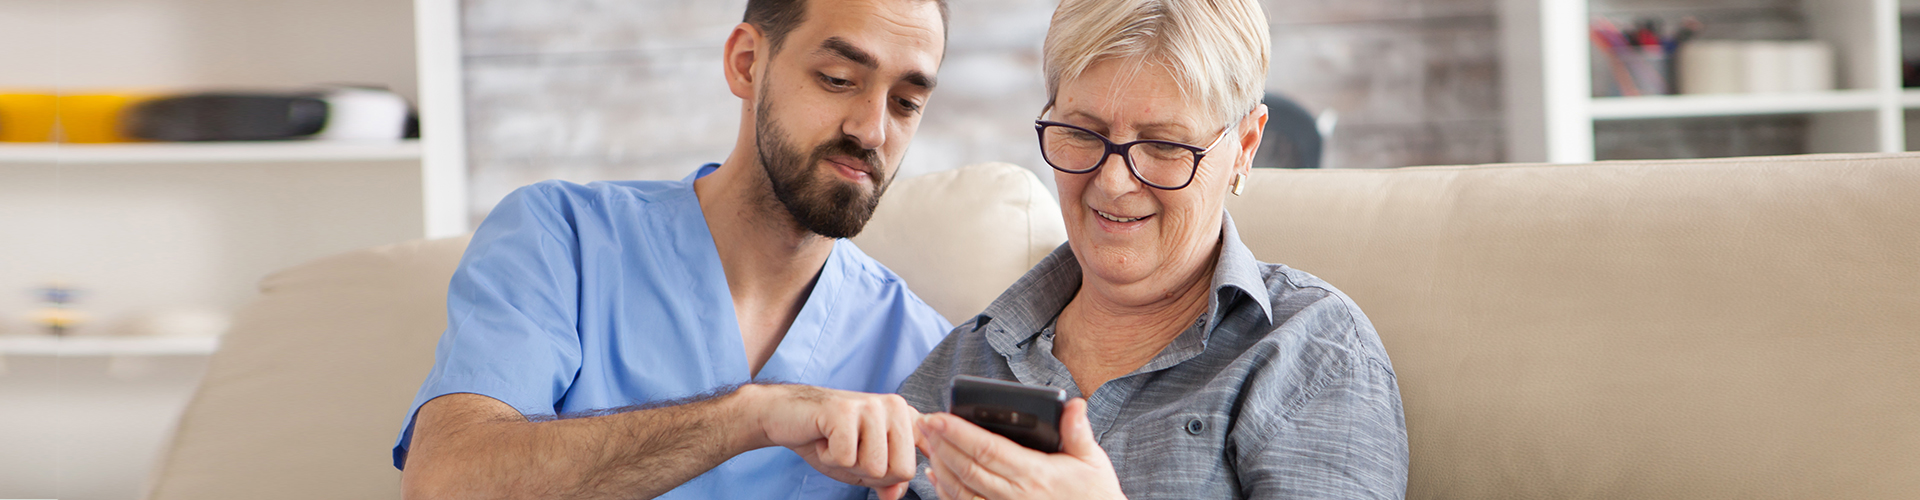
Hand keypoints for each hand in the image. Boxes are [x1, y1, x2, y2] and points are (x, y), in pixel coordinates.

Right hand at [741, 384, 920, 499]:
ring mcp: (871, 406)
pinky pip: (847, 459)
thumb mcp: (863, 466)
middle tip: (850, 452)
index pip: (921, 460)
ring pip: (875, 467)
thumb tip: (895, 496)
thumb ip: (886, 481)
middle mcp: (894, 406)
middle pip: (902, 470)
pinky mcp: (845, 410)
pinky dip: (829, 458)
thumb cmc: (829, 439)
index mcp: (905, 417)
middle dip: (871, 474)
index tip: (893, 470)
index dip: (908, 474)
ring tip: (837, 443)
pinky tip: (824, 438)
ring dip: (848, 465)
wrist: (786, 415)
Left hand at [917, 398, 1124, 499]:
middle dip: (941, 444)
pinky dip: (946, 492)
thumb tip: (1074, 404)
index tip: (938, 417)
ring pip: (961, 490)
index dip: (958, 432)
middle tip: (923, 423)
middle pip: (967, 468)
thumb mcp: (1093, 461)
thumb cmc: (1095, 496)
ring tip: (928, 443)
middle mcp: (1015, 496)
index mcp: (1035, 475)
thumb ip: (1079, 432)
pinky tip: (935, 476)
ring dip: (939, 466)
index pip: (987, 449)